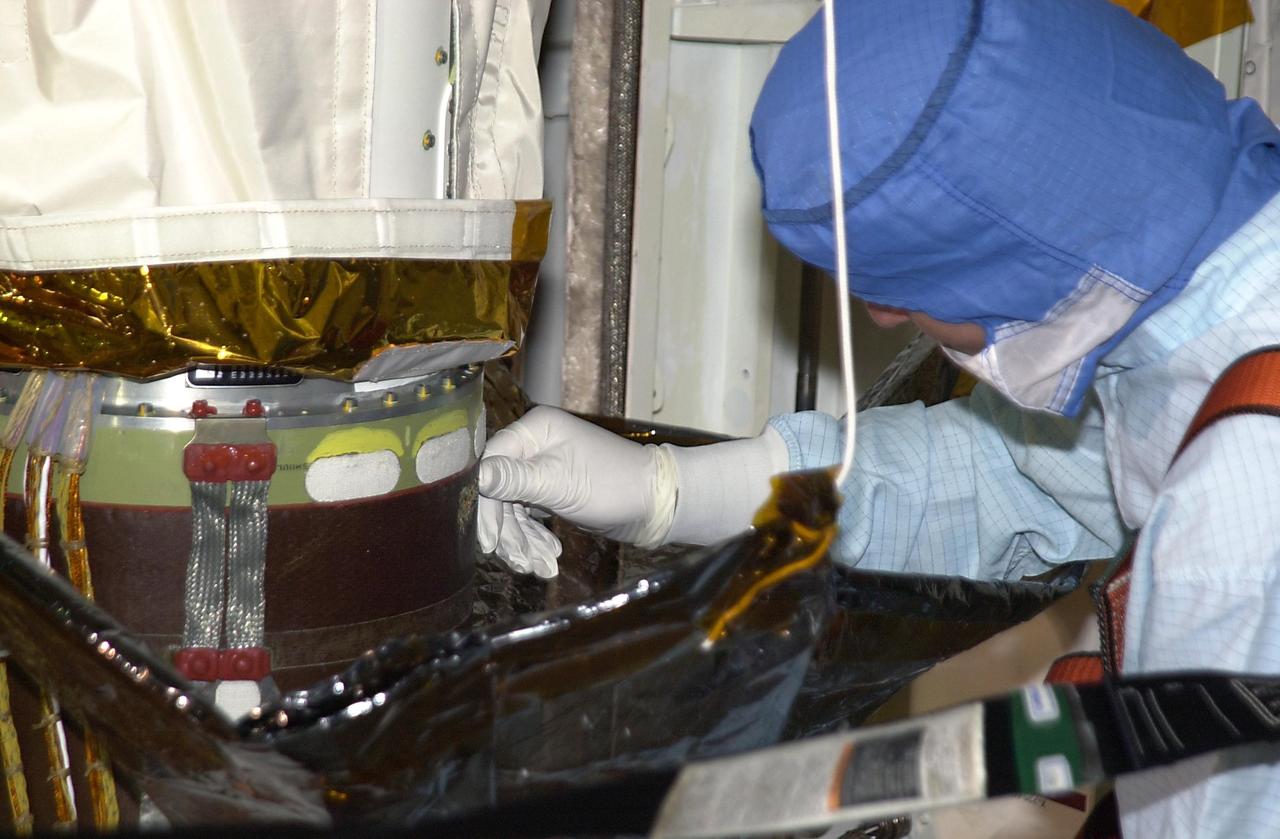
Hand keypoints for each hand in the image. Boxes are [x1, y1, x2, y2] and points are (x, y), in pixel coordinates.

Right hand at [477, 407, 677, 576]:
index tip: (488, 541)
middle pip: (499, 492)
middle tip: (521, 561)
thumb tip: (475, 476)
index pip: (490, 465)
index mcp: (536, 430)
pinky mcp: (553, 491)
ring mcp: (544, 469)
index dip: (486, 505)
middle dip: (509, 531)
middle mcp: (536, 445)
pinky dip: (536, 539)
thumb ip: (515, 480)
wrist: (656, 503)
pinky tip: (547, 560)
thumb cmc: (613, 485)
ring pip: (514, 509)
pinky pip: (530, 517)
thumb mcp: (559, 483)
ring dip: (523, 541)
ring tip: (539, 567)